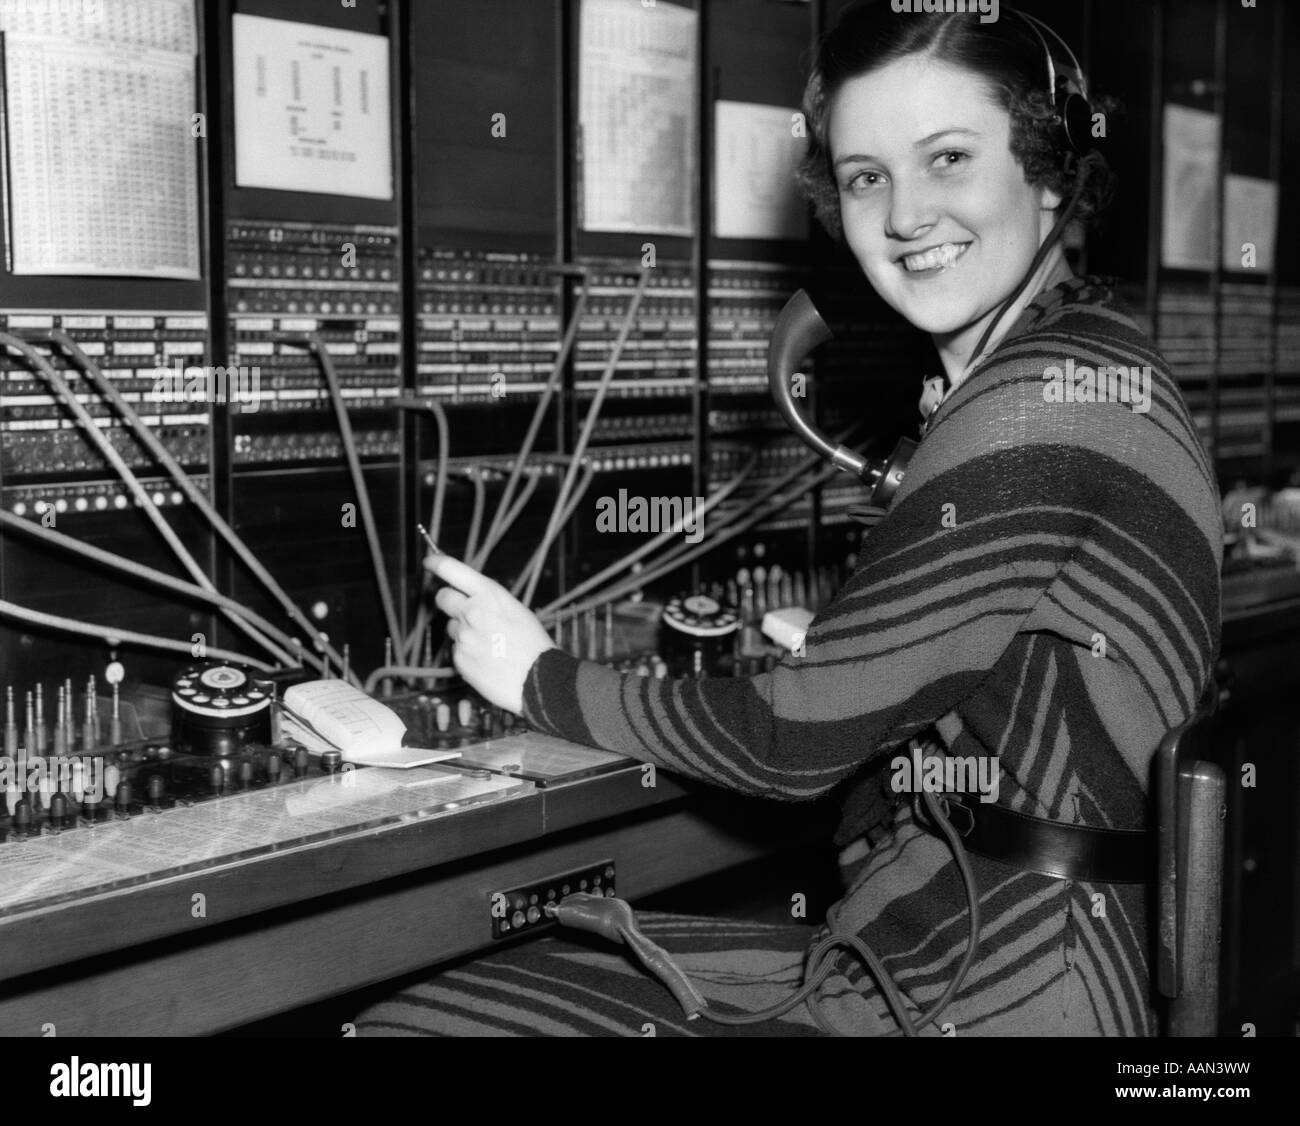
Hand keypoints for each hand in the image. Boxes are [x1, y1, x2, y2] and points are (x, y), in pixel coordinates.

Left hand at [427, 554, 556, 714]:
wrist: (540, 679)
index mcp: (489, 594)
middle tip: (457, 607)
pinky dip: (469, 655)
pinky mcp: (459, 660)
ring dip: (464, 632)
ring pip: (453, 628)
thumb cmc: (534, 644)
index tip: (429, 562)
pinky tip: (488, 661)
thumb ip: (489, 602)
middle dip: (447, 600)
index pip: (452, 570)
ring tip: (490, 645)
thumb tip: (470, 601)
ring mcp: (463, 637)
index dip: (437, 563)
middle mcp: (471, 611)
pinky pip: (457, 652)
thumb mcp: (516, 610)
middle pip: (443, 597)